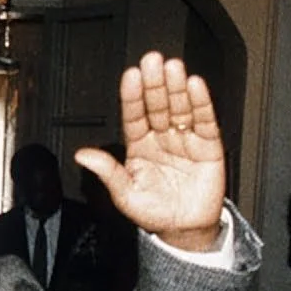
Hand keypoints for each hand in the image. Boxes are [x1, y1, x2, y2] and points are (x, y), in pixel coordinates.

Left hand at [74, 52, 224, 250]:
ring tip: (173, 67)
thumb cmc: (152, 210)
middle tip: (152, 61)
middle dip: (155, 83)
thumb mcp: (124, 194)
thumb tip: (82, 155)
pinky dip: (201, 103)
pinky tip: (195, 86)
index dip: (132, 96)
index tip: (131, 76)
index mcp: (138, 145)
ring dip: (176, 87)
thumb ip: (107, 172)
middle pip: (157, 105)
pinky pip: (205, 121)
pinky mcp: (208, 146)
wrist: (183, 229)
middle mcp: (160, 137)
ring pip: (179, 108)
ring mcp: (184, 140)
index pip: (133, 115)